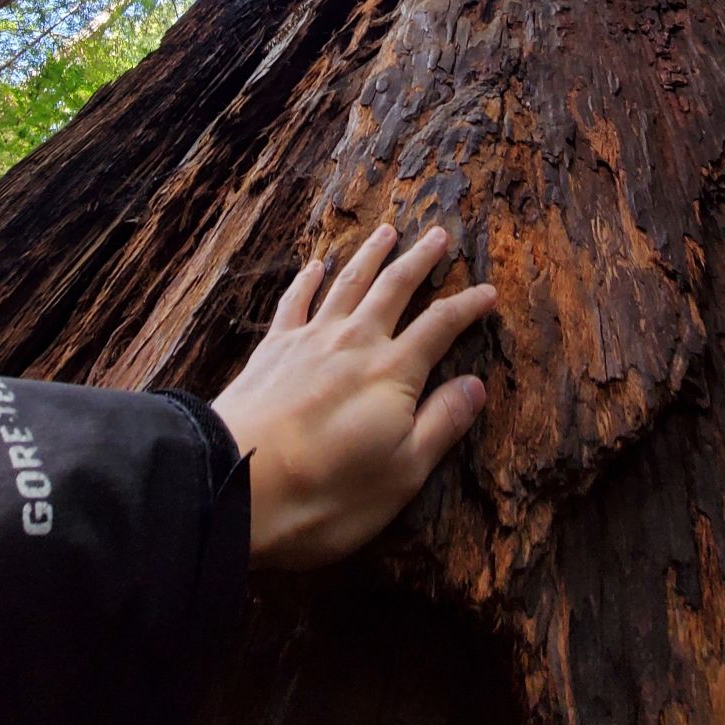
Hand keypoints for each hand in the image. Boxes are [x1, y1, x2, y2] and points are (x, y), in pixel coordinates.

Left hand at [212, 223, 495, 568]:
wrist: (236, 485)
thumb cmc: (326, 492)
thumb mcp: (402, 474)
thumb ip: (441, 424)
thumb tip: (476, 385)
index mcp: (393, 373)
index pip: (440, 326)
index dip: (467, 306)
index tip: (488, 291)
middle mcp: (355, 343)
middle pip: (395, 288)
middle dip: (420, 260)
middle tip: (440, 233)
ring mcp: (310, 340)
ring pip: (348, 282)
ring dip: (371, 255)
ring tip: (388, 232)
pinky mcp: (272, 349)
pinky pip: (295, 300)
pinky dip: (308, 279)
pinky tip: (315, 264)